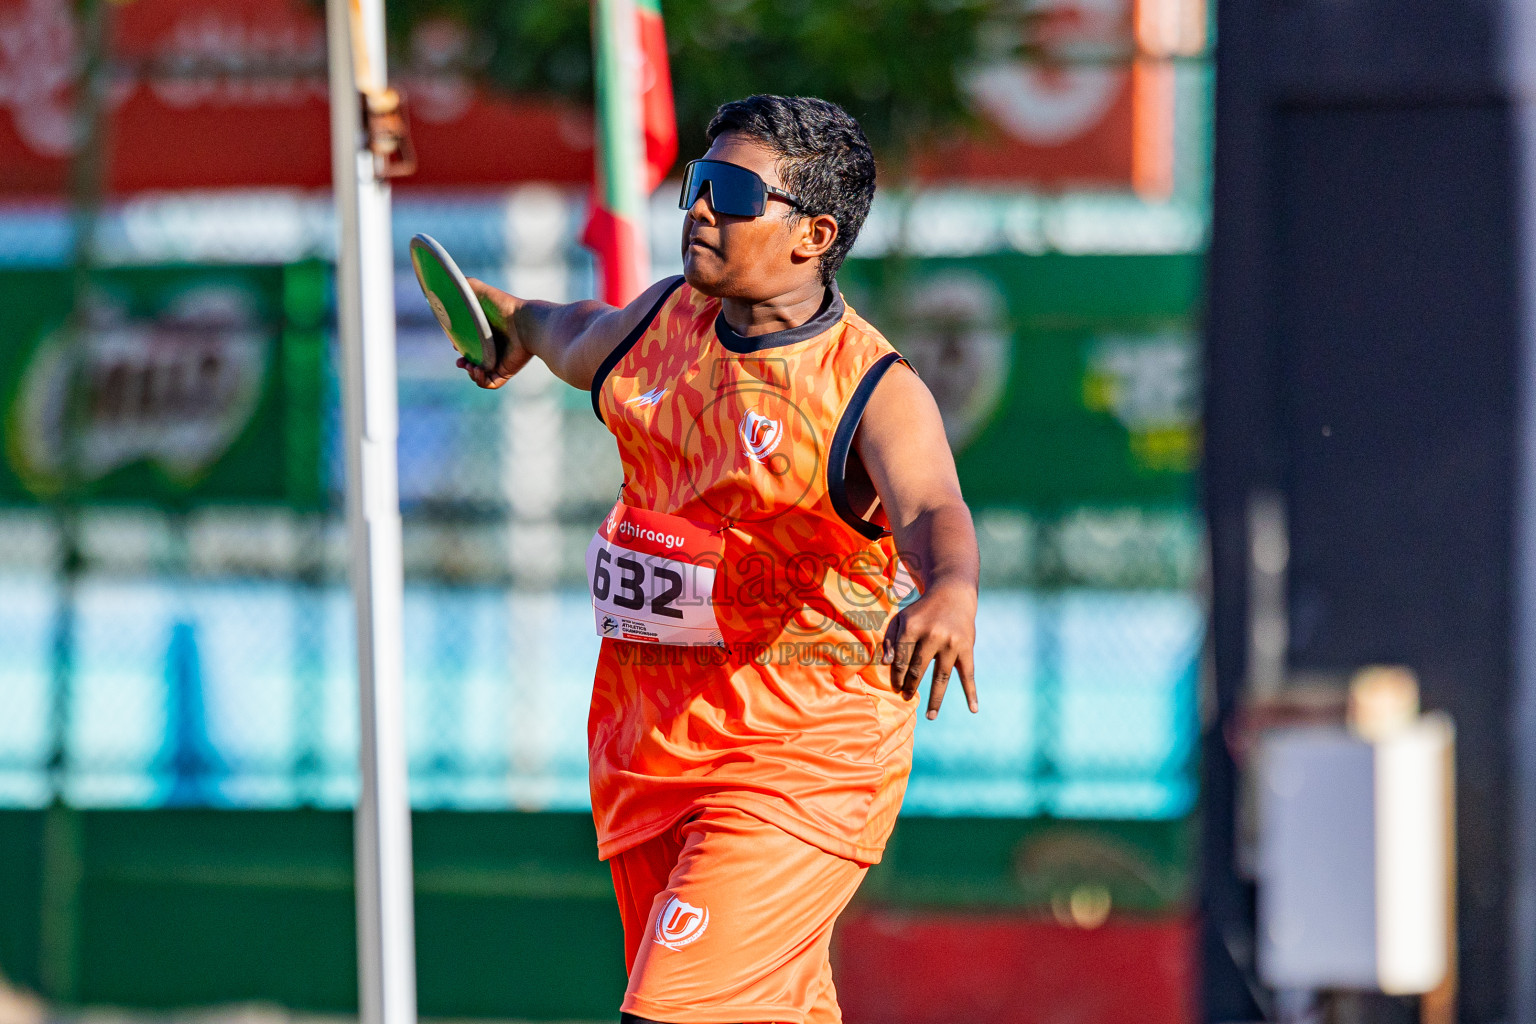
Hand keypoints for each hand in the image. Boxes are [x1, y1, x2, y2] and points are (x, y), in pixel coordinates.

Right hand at [458, 278, 533, 387]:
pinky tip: (478, 371)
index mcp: (485, 332)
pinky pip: (490, 383)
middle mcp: (493, 347)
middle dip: (463, 362)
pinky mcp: (505, 371)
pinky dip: (481, 380)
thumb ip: (463, 285)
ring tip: (470, 366)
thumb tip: (444, 281)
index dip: (458, 345)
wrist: (525, 323)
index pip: (467, 343)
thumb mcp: (479, 291)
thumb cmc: (503, 307)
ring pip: (478, 374)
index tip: (455, 343)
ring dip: (470, 373)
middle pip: (471, 360)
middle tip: (461, 360)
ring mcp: (499, 361)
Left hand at [881, 579, 977, 718]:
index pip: (901, 660)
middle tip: (906, 697)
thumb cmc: (922, 611)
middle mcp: (932, 635)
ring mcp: (951, 643)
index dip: (896, 677)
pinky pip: (968, 674)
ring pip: (941, 677)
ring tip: (930, 716)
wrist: (952, 594)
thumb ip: (890, 639)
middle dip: (910, 686)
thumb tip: (886, 664)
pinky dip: (972, 693)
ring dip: (935, 699)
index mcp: (912, 627)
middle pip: (918, 670)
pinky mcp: (967, 648)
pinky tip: (973, 709)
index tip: (895, 688)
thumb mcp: (901, 618)